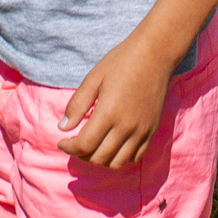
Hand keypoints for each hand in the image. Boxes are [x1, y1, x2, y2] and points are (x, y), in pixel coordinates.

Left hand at [54, 39, 174, 168]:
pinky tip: (112, 145)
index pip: (85, 145)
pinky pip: (135, 157)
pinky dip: (120, 158)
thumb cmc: (121, 62)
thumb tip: (63, 127)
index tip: (62, 141)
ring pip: (117, 163)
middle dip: (82, 155)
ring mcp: (141, 131)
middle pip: (99, 158)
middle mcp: (126, 127)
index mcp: (109, 113)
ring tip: (92, 147)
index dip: (69, 147)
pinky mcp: (151, 131)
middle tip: (75, 145)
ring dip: (101, 160)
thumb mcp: (94, 78)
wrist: (155, 54)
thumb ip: (77, 104)